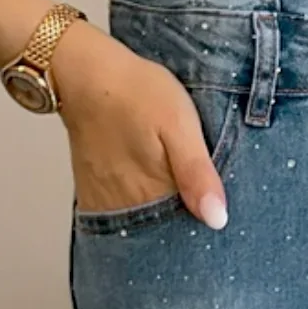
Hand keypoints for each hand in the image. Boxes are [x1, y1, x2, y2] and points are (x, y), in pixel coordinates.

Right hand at [49, 21, 228, 228]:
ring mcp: (106, 201)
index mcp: (154, 193)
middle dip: (182, 229)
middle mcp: (126, 206)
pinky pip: (117, 217)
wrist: (87, 74)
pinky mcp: (92, 191)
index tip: (220, 220)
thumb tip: (217, 220)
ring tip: (179, 201)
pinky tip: (150, 197)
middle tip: (201, 207)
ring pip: (140, 228)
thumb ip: (197, 172)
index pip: (185, 233)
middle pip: (161, 235)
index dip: (205, 230)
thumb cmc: (137, 92)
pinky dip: (136, 215)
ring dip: (159, 223)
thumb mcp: (180, 124)